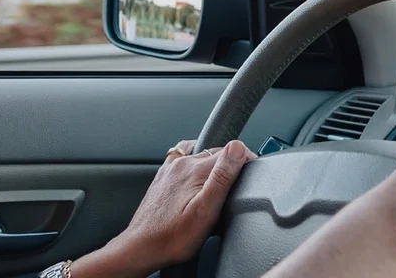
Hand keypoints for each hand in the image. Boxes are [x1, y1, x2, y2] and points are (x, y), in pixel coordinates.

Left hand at [71, 139, 255, 276]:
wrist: (141, 248)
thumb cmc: (173, 237)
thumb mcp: (206, 210)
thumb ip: (223, 176)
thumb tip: (237, 147)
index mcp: (195, 169)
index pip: (232, 150)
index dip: (248, 159)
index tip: (253, 174)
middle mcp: (182, 164)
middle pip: (217, 152)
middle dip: (233, 163)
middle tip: (240, 186)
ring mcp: (171, 169)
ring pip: (201, 154)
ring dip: (215, 162)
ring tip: (222, 181)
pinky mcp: (164, 177)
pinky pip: (184, 158)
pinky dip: (196, 162)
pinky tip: (198, 177)